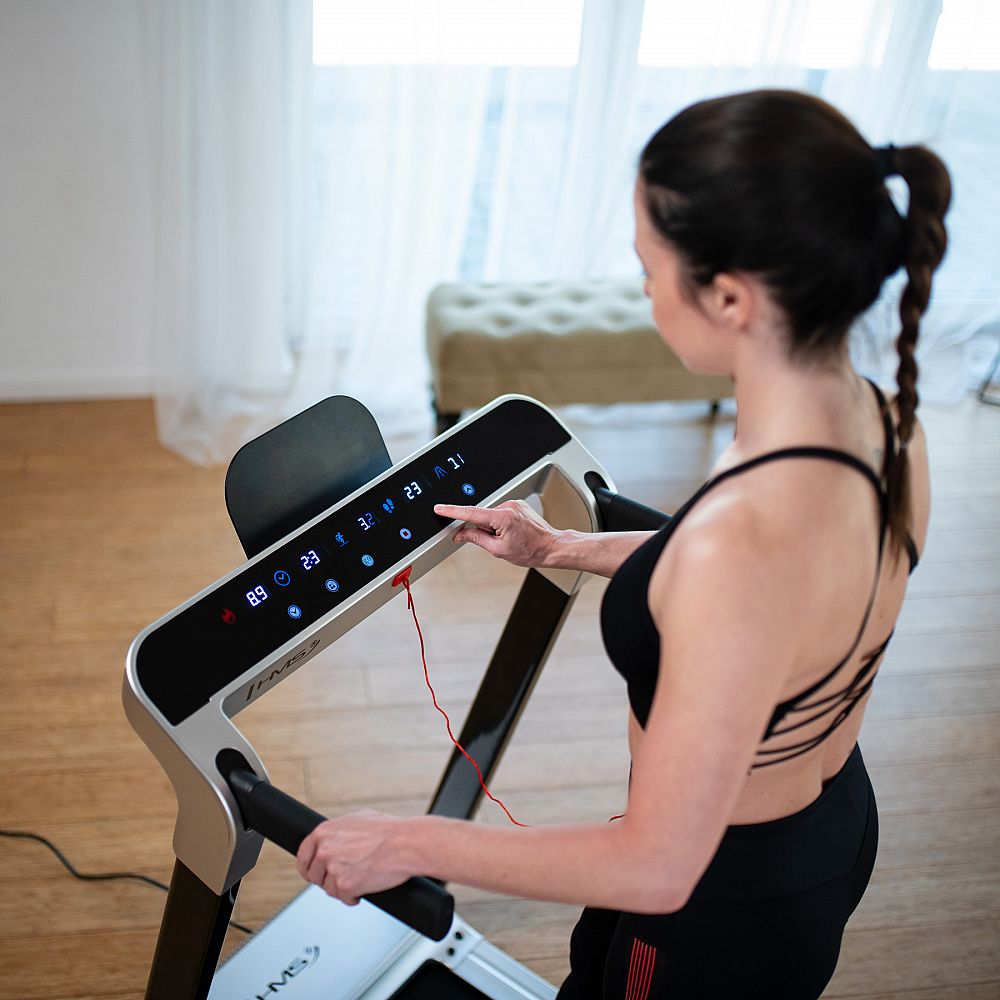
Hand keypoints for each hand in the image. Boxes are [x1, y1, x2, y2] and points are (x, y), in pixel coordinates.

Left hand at [296, 809, 411, 905]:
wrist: (406, 843)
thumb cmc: (389, 831)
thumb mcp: (358, 819)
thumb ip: (339, 830)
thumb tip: (334, 837)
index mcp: (324, 832)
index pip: (302, 855)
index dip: (309, 867)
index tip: (314, 872)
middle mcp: (324, 850)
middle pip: (314, 876)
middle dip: (327, 878)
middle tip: (344, 876)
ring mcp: (333, 868)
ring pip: (329, 889)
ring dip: (343, 888)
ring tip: (361, 877)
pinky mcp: (345, 885)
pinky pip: (344, 898)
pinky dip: (354, 896)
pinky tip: (365, 886)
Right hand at [434, 500, 559, 567]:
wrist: (552, 547)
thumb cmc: (531, 551)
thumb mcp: (498, 550)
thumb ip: (476, 539)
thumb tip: (460, 534)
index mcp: (502, 517)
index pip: (470, 512)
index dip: (452, 511)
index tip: (440, 508)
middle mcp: (508, 506)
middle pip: (481, 516)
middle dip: (483, 529)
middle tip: (499, 541)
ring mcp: (513, 504)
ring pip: (490, 515)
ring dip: (493, 527)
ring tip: (509, 538)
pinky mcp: (517, 505)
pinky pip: (499, 513)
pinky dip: (500, 523)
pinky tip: (512, 533)